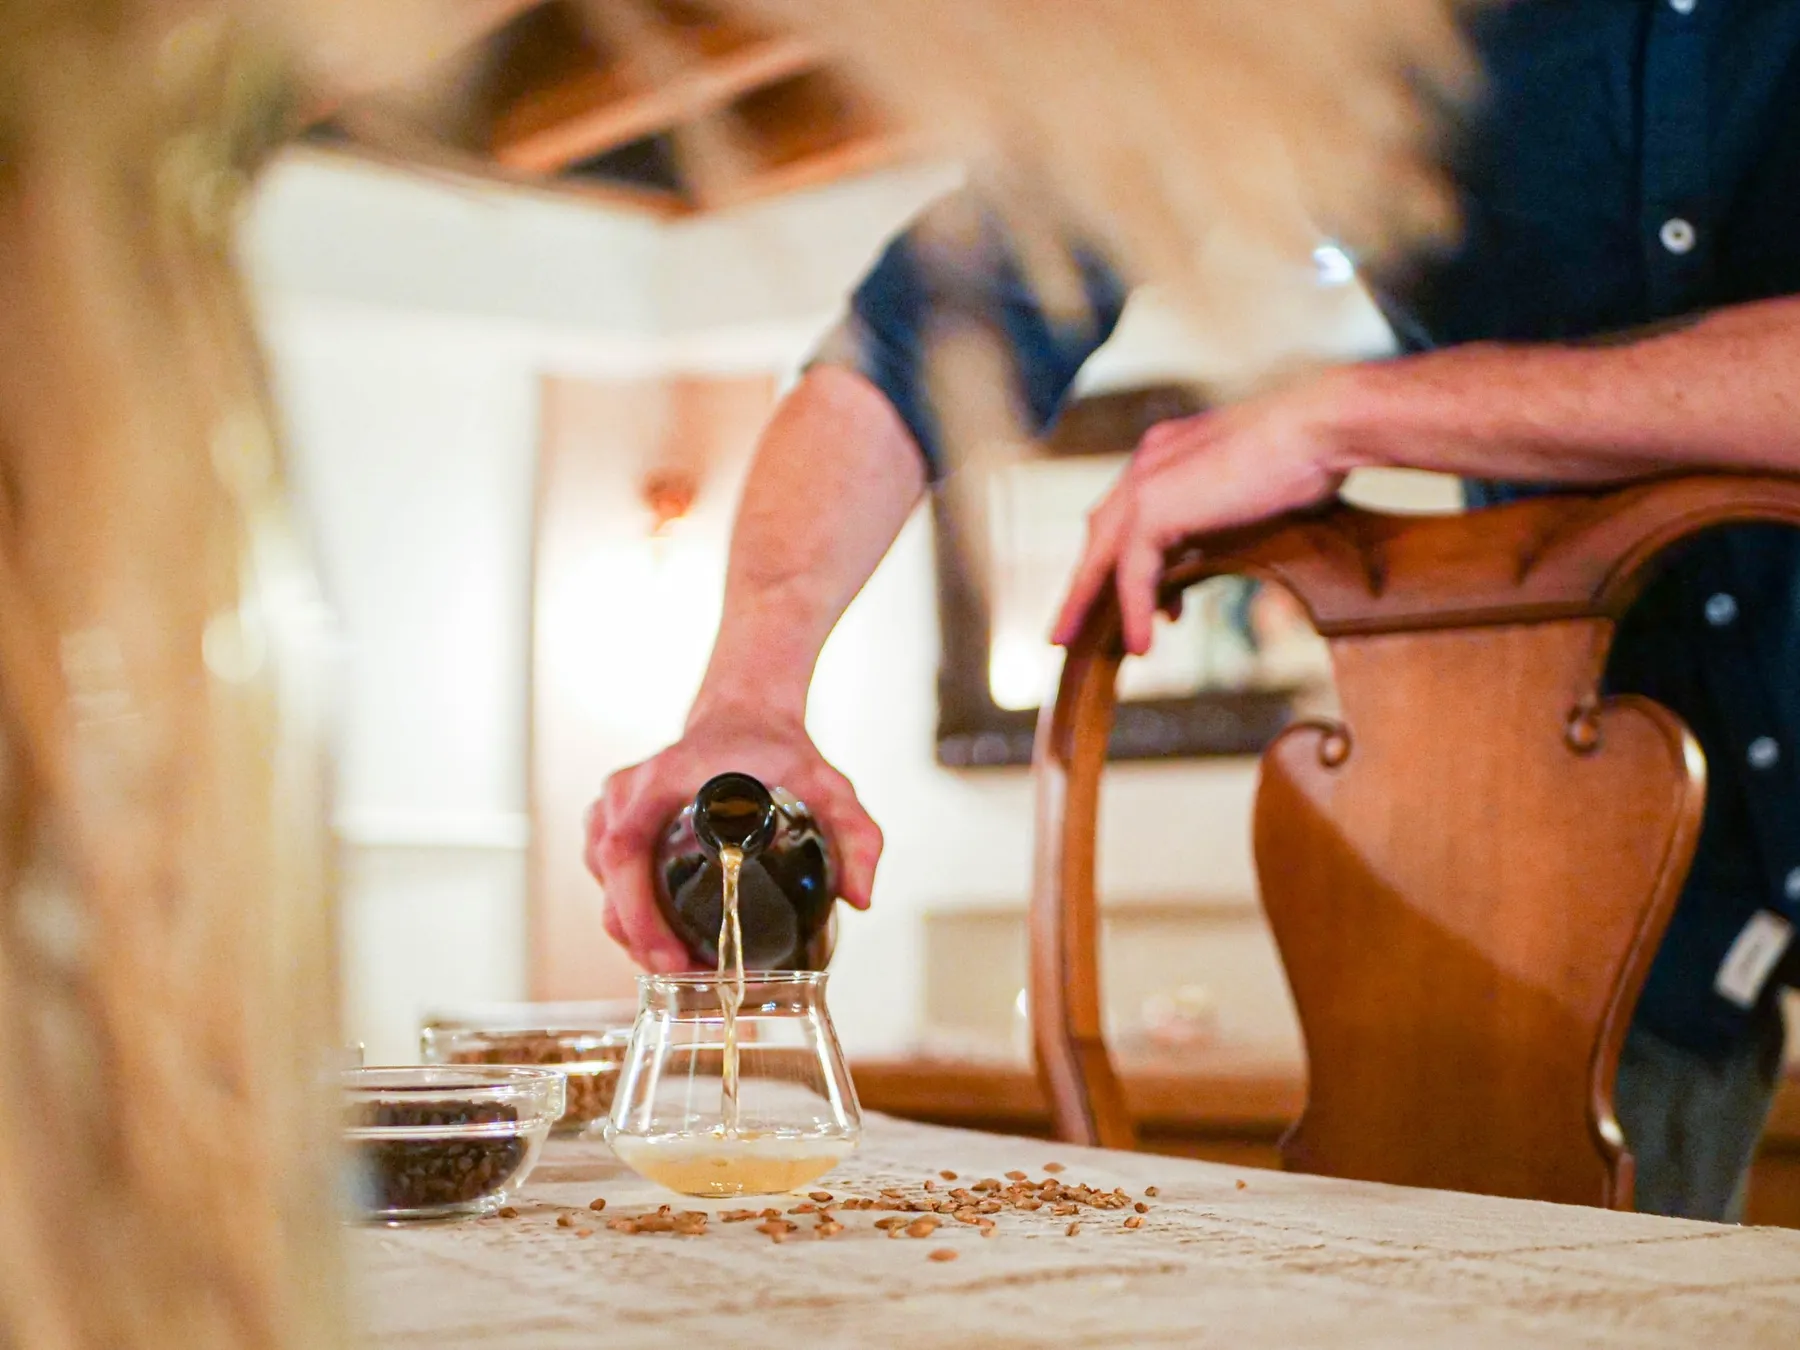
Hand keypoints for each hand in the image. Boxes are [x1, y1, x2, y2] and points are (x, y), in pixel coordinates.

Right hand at [583, 710, 882, 972]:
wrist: (745, 718)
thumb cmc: (777, 750)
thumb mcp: (828, 787)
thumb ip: (856, 834)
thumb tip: (860, 897)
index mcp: (663, 779)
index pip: (624, 850)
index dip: (639, 912)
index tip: (671, 956)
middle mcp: (626, 794)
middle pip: (611, 882)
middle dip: (641, 940)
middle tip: (688, 977)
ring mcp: (613, 809)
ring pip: (606, 887)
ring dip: (635, 933)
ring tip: (682, 966)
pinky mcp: (612, 823)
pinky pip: (610, 880)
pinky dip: (630, 915)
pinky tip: (664, 941)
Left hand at [1051, 371, 1360, 654]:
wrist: (1319, 429)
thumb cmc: (1308, 457)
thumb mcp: (1249, 497)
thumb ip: (1219, 524)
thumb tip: (1208, 557)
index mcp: (1165, 451)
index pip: (1125, 512)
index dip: (1118, 558)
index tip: (1128, 597)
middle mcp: (1147, 461)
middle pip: (1099, 534)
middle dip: (1083, 583)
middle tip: (1067, 627)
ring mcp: (1146, 481)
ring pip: (1103, 556)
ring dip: (1085, 603)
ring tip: (1074, 647)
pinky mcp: (1155, 506)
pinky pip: (1133, 571)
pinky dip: (1134, 610)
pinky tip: (1143, 646)